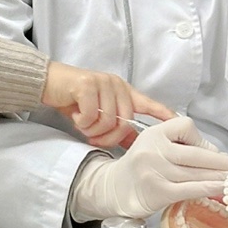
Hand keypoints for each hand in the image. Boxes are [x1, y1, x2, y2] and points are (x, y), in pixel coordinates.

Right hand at [42, 61, 173, 148]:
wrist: (49, 83)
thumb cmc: (73, 100)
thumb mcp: (97, 115)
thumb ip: (116, 128)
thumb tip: (134, 146)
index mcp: (123, 91)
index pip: (148, 103)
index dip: (163, 114)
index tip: (179, 123)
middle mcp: (117, 85)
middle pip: (124, 121)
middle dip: (108, 136)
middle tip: (92, 137)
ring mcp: (103, 82)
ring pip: (107, 120)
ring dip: (91, 129)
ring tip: (82, 124)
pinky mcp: (87, 84)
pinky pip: (91, 114)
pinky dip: (81, 122)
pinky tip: (75, 116)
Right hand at [69, 116, 227, 222]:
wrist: (115, 189)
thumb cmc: (141, 167)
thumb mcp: (155, 145)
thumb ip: (181, 144)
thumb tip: (217, 154)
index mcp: (154, 133)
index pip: (185, 126)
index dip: (202, 139)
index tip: (210, 151)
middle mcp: (154, 149)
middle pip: (197, 154)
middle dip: (222, 162)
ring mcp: (156, 171)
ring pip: (197, 173)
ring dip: (220, 177)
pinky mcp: (159, 191)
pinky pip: (191, 189)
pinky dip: (209, 189)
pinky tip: (221, 190)